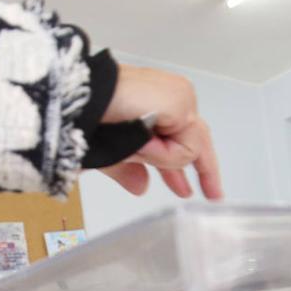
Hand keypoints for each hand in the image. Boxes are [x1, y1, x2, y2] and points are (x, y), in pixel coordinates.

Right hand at [98, 65, 222, 200]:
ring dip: (159, 159)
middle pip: (197, 141)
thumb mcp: (113, 151)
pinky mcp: (180, 101)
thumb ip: (129, 168)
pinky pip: (181, 145)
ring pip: (187, 148)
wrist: (77, 100)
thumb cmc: (86, 117)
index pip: (185, 138)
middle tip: (213, 194)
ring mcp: (179, 96)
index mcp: (158, 103)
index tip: (187, 190)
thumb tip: (141, 187)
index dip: (188, 167)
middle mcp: (174, 96)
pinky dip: (161, 153)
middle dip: (203, 171)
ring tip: (135, 146)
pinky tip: (141, 142)